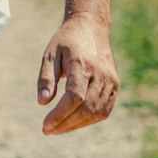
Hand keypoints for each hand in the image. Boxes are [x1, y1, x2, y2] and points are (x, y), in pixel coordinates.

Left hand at [37, 14, 118, 134]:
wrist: (91, 27)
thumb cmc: (66, 42)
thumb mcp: (50, 55)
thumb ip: (46, 79)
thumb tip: (42, 103)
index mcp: (82, 63)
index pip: (75, 96)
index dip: (60, 114)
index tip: (45, 124)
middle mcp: (100, 73)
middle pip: (86, 108)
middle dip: (66, 123)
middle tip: (48, 130)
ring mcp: (110, 80)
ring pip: (97, 112)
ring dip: (77, 125)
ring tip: (58, 128)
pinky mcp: (115, 85)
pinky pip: (104, 109)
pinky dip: (89, 119)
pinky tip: (74, 122)